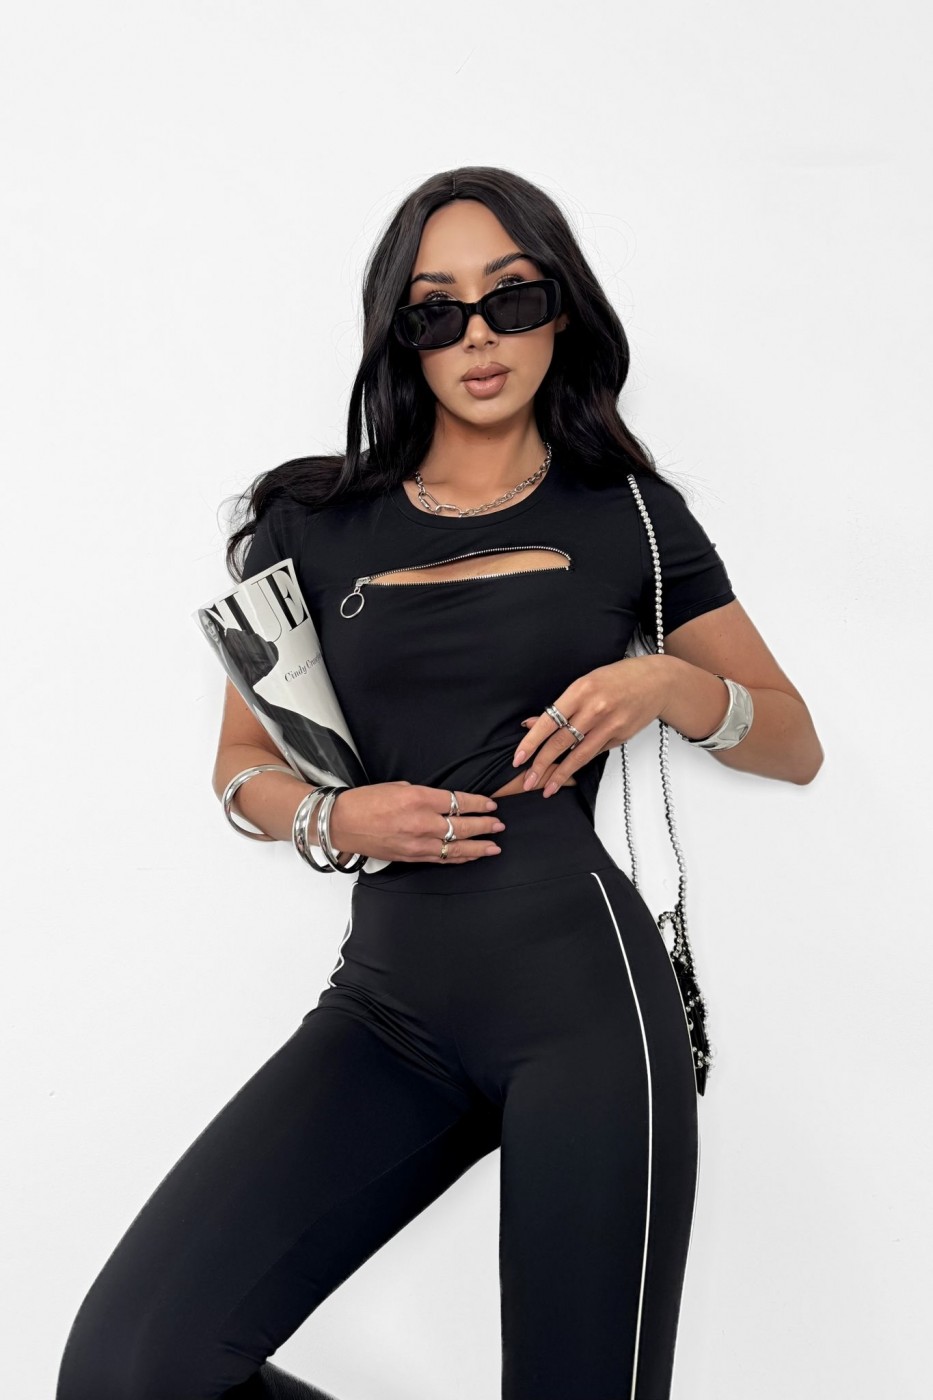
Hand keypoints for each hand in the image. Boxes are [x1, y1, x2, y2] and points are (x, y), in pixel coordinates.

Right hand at [328, 781, 506, 863]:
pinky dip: (458, 858)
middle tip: (499, 825)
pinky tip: (470, 856)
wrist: (341, 823)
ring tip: (494, 846)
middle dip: (484, 826)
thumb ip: (424, 795)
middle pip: (462, 826)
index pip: (458, 802)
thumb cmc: (365, 801)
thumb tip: (442, 803)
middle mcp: (422, 823)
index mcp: (419, 799)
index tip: (491, 805)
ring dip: (478, 847)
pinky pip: (441, 858)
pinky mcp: (411, 857)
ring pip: (455, 847)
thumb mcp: (398, 786)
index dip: (478, 804)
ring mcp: (417, 843)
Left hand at [511, 656, 673, 797]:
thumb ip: (560, 706)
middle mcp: (594, 709)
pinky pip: (594, 753)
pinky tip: (567, 774)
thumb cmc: (617, 678)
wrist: (656, 682)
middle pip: (560, 742)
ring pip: (578, 755)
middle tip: (527, 781)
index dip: (531, 742)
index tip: (518, 757)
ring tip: (545, 788)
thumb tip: (531, 724)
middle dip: (541, 765)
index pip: (549, 721)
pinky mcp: (621, 737)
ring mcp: (610, 725)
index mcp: (580, 691)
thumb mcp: (585, 683)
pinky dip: (579, 765)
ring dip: (560, 774)